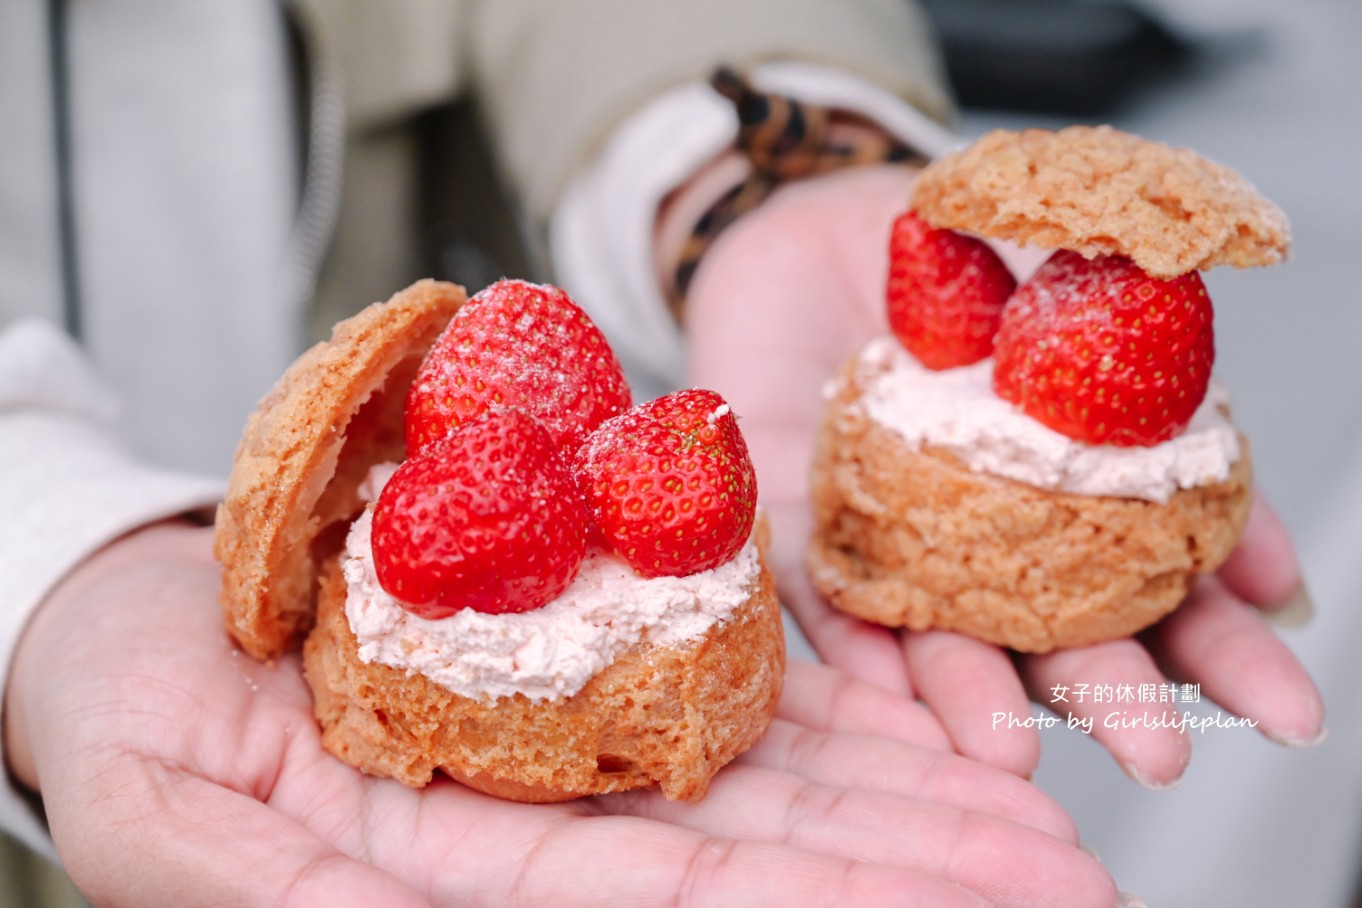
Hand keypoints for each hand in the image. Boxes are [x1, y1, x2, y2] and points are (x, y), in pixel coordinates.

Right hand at [3, 522, 1121, 906]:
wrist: (121, 609)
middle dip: (916, 871)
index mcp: (472, 882)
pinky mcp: (573, 643)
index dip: (825, 906)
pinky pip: (714, 667)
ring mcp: (571, 736)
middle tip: (1067, 880)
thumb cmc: (117, 723)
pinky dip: (821, 693)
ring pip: (764, 772)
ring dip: (906, 794)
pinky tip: (924, 711)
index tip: (970, 905)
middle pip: (760, 855)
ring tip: (1042, 821)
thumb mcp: (183, 839)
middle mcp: (550, 824)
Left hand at [683, 164, 1324, 785]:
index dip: (1217, 647)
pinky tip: (882, 696)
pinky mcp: (799, 517)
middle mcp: (979, 540)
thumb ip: (1151, 379)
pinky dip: (848, 643)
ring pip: (935, 637)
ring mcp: (889, 537)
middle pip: (1050, 639)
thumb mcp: (1074, 297)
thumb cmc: (957, 261)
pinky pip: (818, 590)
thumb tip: (1242, 468)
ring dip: (972, 699)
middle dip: (1106, 696)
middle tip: (1160, 754)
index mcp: (1061, 500)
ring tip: (1012, 755)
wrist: (824, 221)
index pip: (1154, 590)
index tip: (1284, 708)